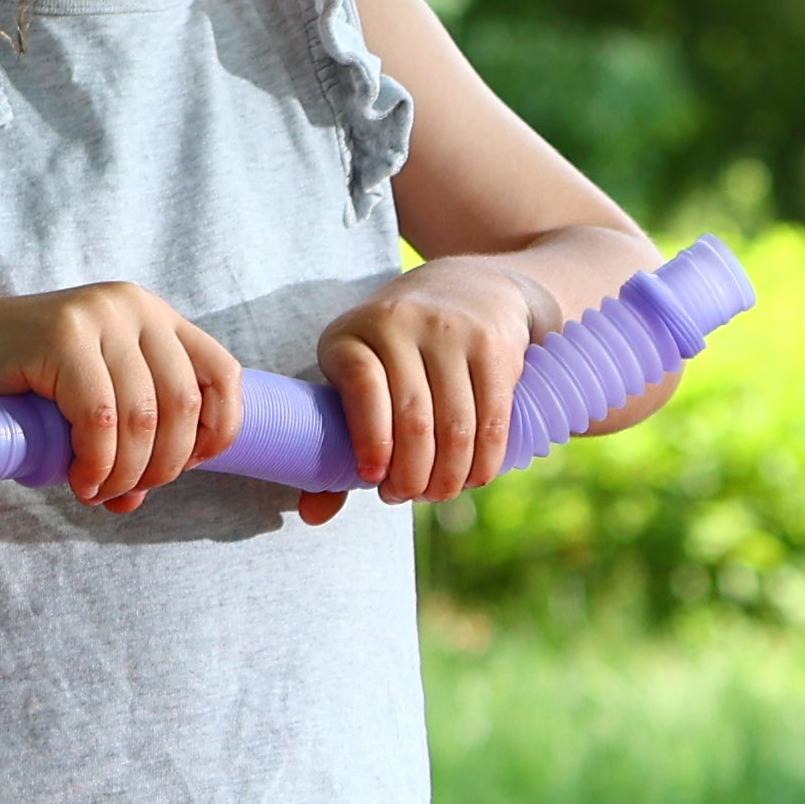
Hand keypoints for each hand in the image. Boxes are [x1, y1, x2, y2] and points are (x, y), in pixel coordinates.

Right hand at [0, 282, 237, 513]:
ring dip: (127, 473)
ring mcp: (98, 317)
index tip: (186, 467)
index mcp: (157, 318)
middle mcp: (135, 308)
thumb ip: (125, 440)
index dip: (217, 431)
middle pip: (183, 404)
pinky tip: (82, 480)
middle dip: (164, 465)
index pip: (223, 375)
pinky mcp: (61, 336)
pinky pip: (100, 417)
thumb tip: (139, 499)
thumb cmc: (24, 386)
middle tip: (127, 492)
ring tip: (97, 493)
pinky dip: (98, 462)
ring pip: (143, 417)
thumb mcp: (94, 403)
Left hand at [310, 258, 565, 517]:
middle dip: (414, 476)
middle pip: (413, 419)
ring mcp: (450, 331)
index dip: (371, 443)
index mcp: (350, 336)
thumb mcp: (359, 380)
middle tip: (411, 496)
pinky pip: (492, 419)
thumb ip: (336, 446)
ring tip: (440, 492)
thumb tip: (312, 516)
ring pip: (455, 426)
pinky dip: (484, 461)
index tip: (375, 481)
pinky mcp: (492, 345)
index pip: (362, 388)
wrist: (467, 288)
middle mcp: (398, 324)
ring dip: (450, 476)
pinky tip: (474, 477)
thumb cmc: (398, 355)